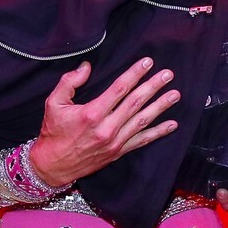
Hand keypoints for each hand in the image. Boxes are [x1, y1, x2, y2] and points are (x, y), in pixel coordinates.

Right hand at [28, 59, 181, 186]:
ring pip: (142, 120)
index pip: (119, 89)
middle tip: (168, 74)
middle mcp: (106, 128)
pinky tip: (172, 124)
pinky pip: (142, 141)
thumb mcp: (53, 103)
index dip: (135, 74)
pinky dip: (158, 132)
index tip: (148, 62)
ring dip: (161, 106)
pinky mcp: (118, 152)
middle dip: (153, 86)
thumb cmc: (53, 132)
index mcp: (92, 113)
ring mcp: (115, 141)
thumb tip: (86, 66)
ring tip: (175, 94)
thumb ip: (69, 82)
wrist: (52, 165)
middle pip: (135, 102)